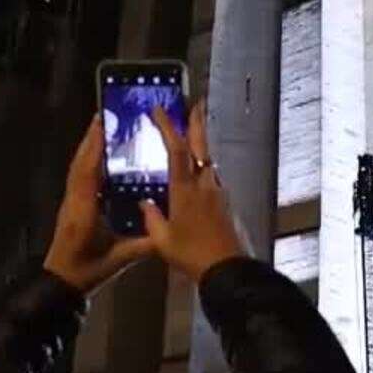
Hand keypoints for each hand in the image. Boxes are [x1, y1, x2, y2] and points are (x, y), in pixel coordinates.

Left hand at [44, 115, 155, 290]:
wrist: (60, 284)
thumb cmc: (87, 270)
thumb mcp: (119, 259)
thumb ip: (144, 244)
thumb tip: (170, 229)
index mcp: (84, 209)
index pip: (88, 171)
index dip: (95, 147)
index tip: (103, 124)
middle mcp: (74, 200)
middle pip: (80, 163)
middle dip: (90, 139)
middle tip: (104, 116)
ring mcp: (69, 203)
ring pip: (76, 168)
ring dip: (87, 147)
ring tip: (101, 129)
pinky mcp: (70, 207)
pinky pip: (77, 177)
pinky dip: (86, 161)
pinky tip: (97, 156)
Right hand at [141, 102, 245, 282]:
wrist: (227, 268)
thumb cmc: (192, 254)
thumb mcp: (162, 240)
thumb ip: (151, 218)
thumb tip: (145, 203)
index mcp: (185, 189)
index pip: (177, 149)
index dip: (168, 127)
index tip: (160, 110)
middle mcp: (204, 184)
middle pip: (201, 146)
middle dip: (197, 123)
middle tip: (196, 104)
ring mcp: (218, 192)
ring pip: (208, 161)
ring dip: (201, 144)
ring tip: (193, 134)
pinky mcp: (225, 203)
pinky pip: (212, 177)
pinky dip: (204, 167)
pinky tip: (198, 172)